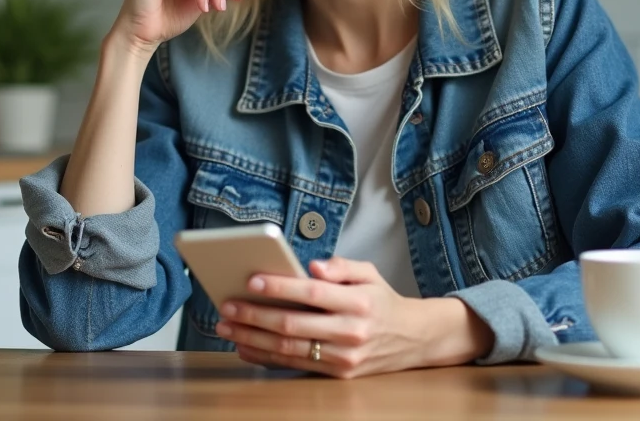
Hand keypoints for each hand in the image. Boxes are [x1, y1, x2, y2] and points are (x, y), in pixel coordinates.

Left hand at [214, 257, 493, 378]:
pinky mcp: (338, 374)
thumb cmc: (382, 301)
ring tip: (227, 326)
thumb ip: (341, 265)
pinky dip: (266, 357)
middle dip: (254, 315)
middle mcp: (351, 332)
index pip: (311, 294)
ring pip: (289, 349)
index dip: (279, 288)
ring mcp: (344, 358)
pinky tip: (245, 346)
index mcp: (358, 302)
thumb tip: (313, 266)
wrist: (412, 339)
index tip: (251, 281)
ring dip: (253, 338)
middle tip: (226, 305)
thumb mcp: (369, 273)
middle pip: (293, 325)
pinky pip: (295, 365)